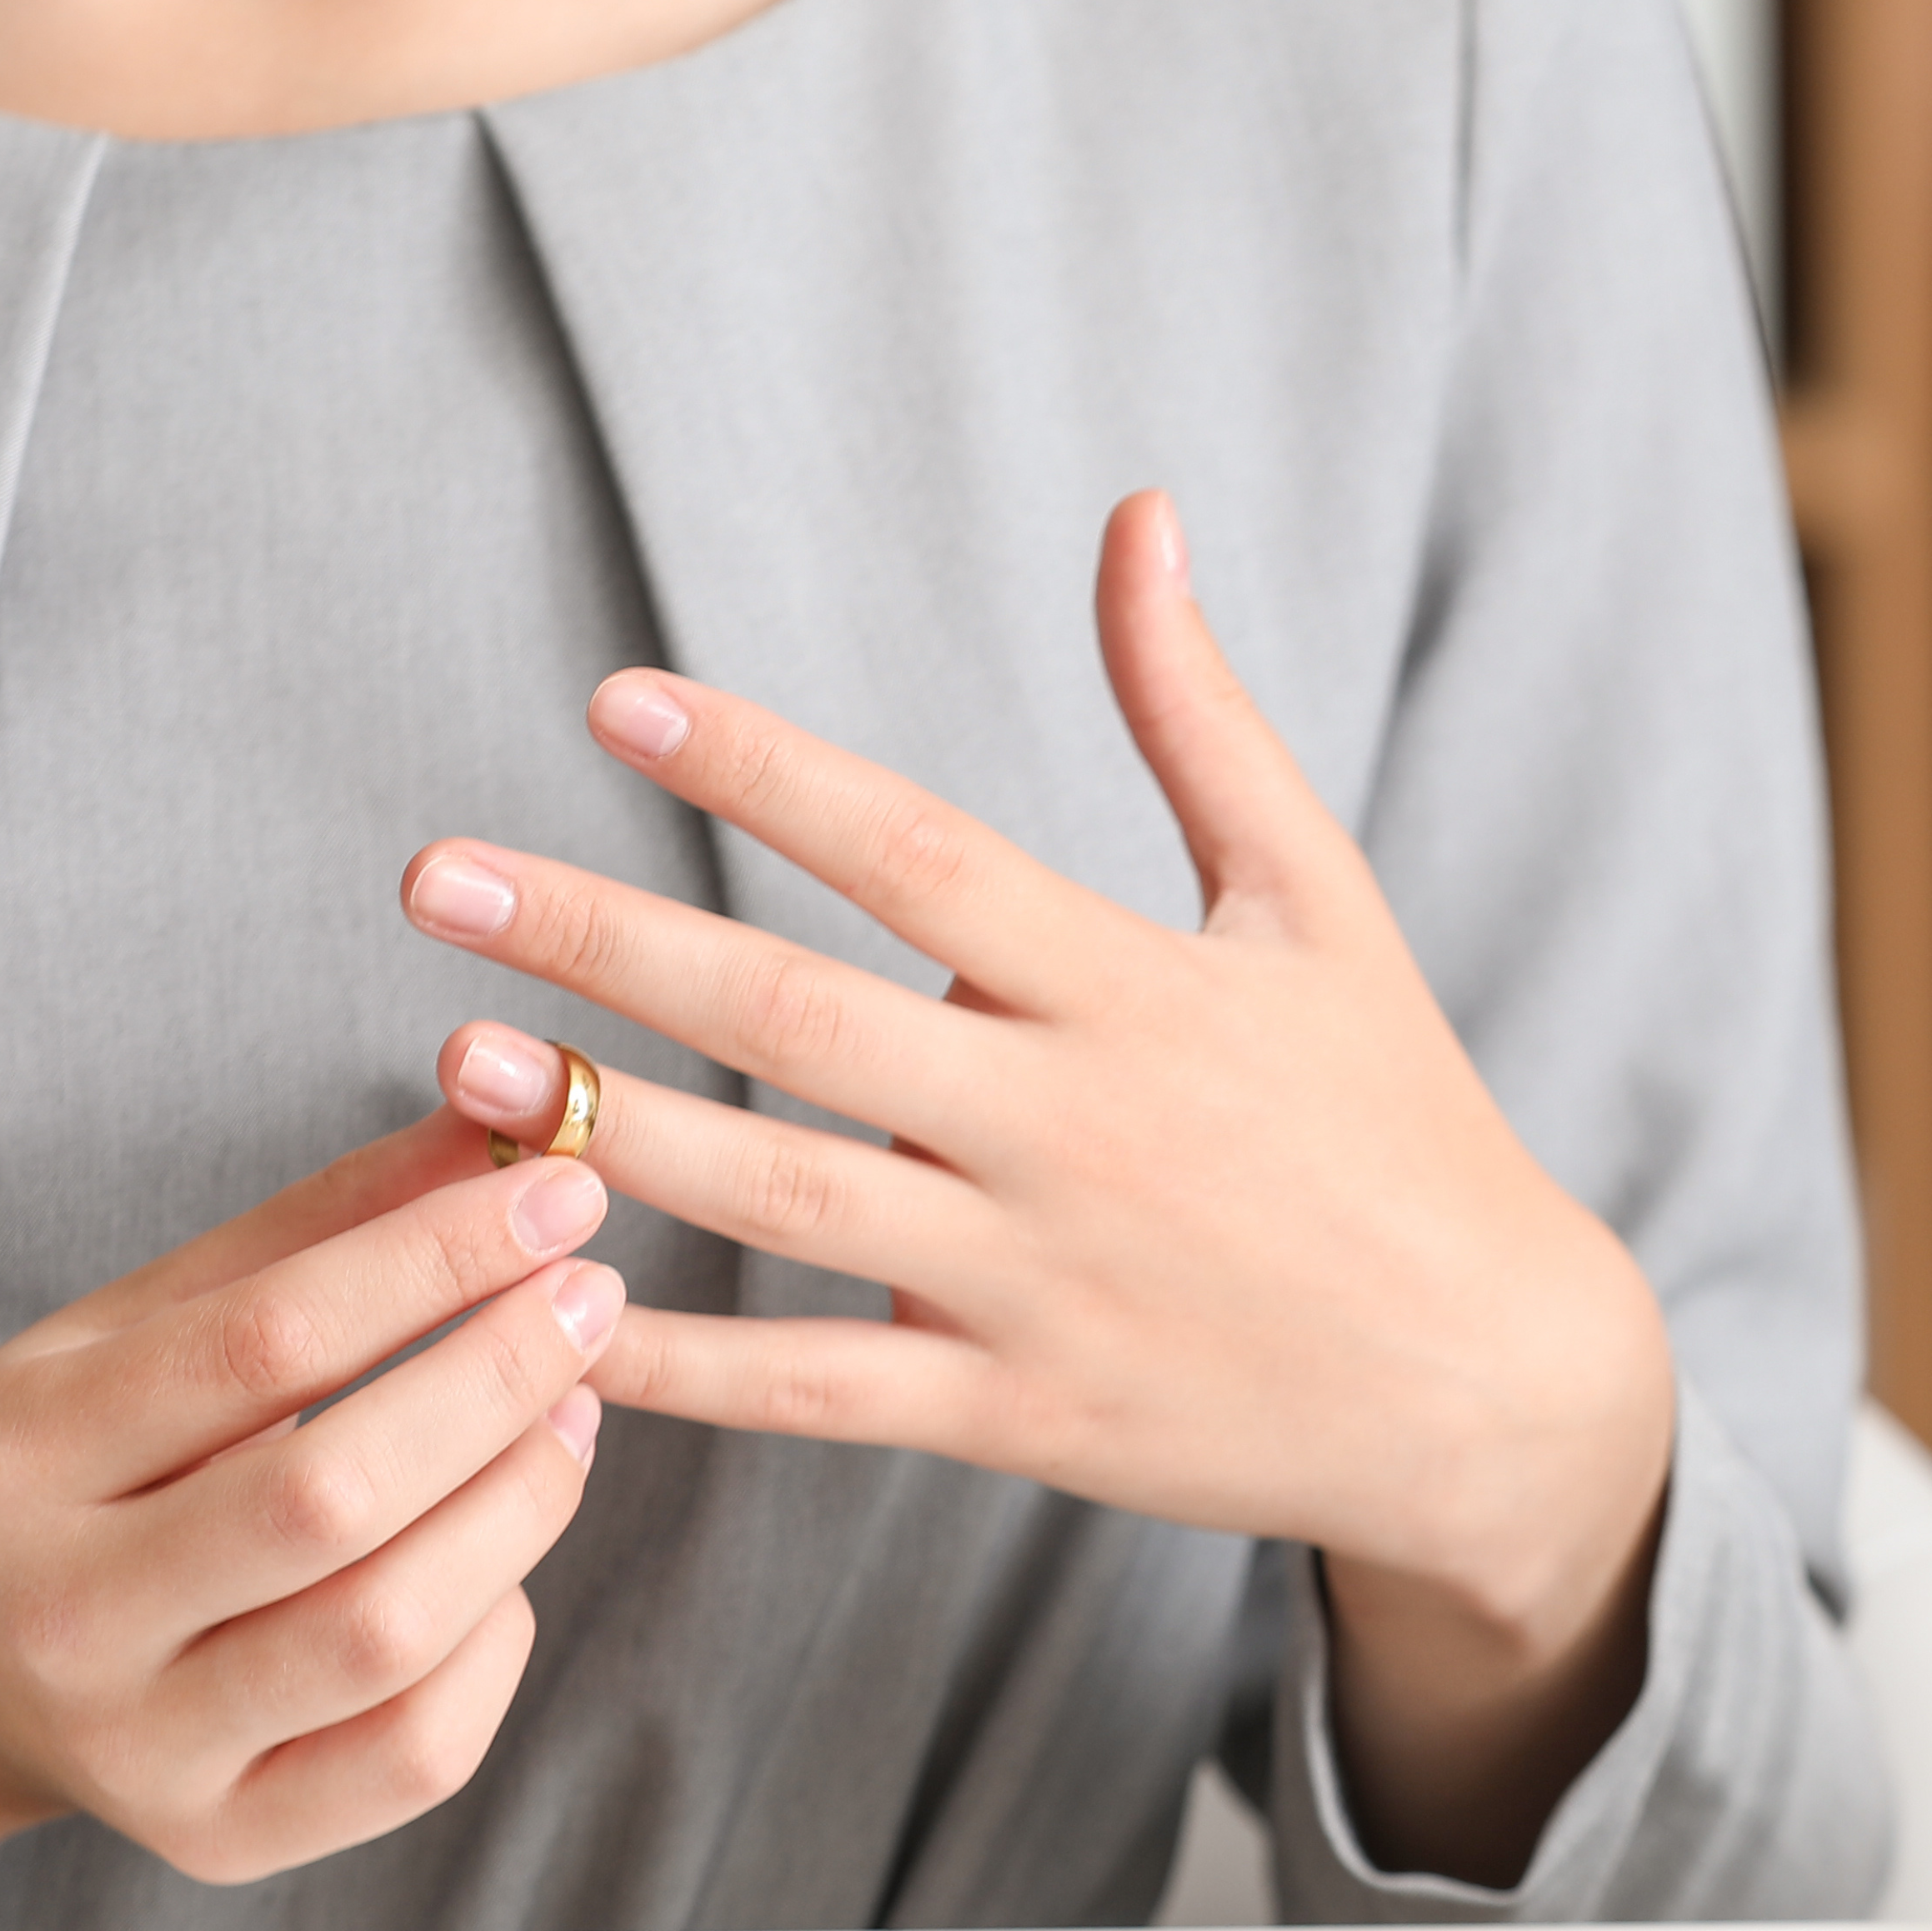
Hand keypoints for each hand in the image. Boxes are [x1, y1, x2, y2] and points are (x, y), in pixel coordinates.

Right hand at [0, 1123, 618, 1930]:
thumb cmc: (71, 1462)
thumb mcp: (145, 1319)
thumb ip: (323, 1226)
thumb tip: (511, 1127)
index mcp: (18, 1455)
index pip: (263, 1342)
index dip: (435, 1260)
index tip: (561, 1196)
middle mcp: (60, 1617)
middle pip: (333, 1494)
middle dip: (500, 1380)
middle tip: (591, 1300)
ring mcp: (138, 1748)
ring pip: (388, 1631)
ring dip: (523, 1504)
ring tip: (572, 1412)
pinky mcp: (220, 1838)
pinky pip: (416, 1751)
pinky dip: (497, 1641)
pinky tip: (499, 1563)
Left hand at [397, 491, 1673, 1881]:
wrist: (1492, 1381)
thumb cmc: (1398, 1118)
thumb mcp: (1322, 901)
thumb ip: (1201, 717)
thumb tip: (1136, 518)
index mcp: (1135, 989)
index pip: (916, 853)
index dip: (763, 770)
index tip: (616, 697)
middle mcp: (1072, 1128)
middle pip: (801, 1019)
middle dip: (609, 941)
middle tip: (439, 876)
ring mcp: (1038, 1279)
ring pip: (781, 1200)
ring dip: (604, 1131)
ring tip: (457, 1064)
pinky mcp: (1021, 1412)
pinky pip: (818, 1389)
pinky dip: (683, 1364)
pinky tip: (552, 1319)